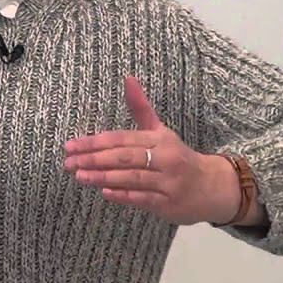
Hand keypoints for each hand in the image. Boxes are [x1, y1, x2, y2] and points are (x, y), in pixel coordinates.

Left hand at [63, 76, 237, 225]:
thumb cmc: (177, 157)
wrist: (213, 187)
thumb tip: (128, 78)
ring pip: (132, 177)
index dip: (95, 142)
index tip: (70, 146)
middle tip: (68, 162)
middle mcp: (165, 158)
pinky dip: (124, 196)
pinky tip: (104, 192)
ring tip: (80, 176)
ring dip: (104, 177)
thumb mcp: (161, 132)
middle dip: (94, 159)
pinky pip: (143, 198)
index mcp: (159, 139)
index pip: (122, 138)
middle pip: (124, 157)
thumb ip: (141, 108)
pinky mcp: (169, 203)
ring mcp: (168, 182)